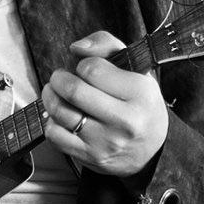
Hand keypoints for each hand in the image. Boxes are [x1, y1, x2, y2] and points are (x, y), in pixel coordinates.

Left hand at [41, 31, 167, 176]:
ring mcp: (107, 142)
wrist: (152, 151)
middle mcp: (125, 120)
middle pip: (73, 90)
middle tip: (60, 77)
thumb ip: (106, 45)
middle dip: (58, 78)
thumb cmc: (140, 103)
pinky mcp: (91, 157)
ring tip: (55, 92)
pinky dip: (51, 121)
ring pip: (60, 112)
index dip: (82, 64)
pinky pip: (55, 135)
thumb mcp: (136, 69)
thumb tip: (76, 47)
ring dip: (50, 97)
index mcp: (140, 93)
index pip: (93, 69)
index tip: (86, 68)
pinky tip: (61, 117)